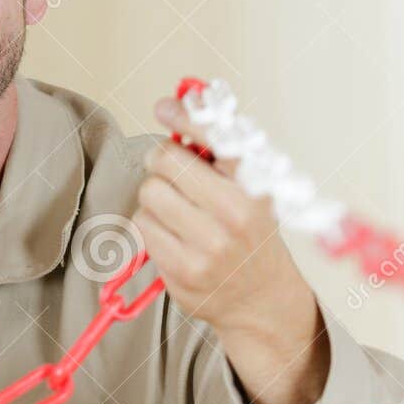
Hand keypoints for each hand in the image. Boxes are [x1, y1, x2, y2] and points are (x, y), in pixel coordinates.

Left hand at [136, 95, 309, 335]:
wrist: (260, 299)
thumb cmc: (251, 236)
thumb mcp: (250, 188)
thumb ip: (216, 149)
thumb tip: (173, 105)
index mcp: (256, 187)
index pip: (214, 137)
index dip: (185, 116)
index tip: (166, 106)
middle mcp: (235, 215)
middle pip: (165, 162)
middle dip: (162, 163)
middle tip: (172, 174)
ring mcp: (208, 246)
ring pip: (148, 195)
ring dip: (155, 198)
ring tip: (178, 211)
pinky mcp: (183, 271)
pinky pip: (143, 227)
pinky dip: (151, 225)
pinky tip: (173, 234)